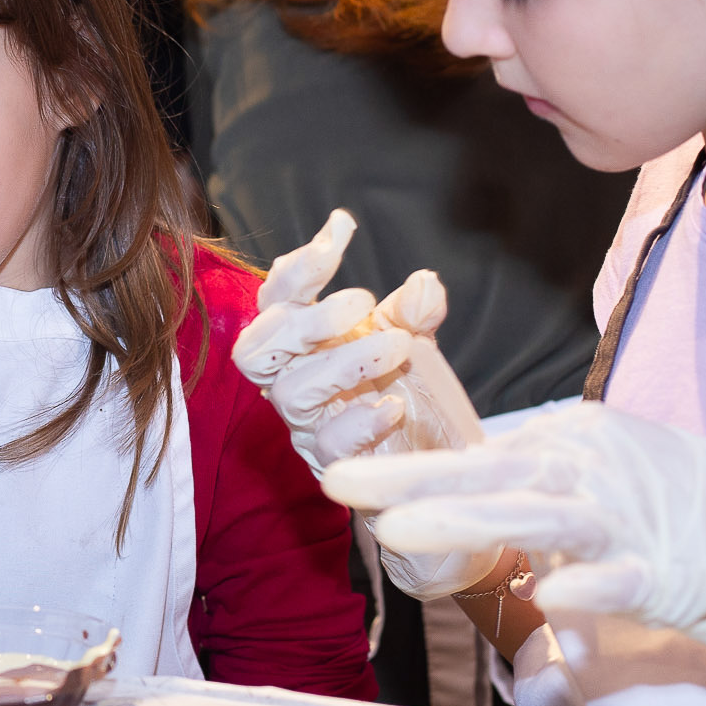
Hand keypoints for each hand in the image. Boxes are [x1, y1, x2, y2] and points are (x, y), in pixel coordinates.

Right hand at [233, 211, 486, 595]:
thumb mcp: (417, 343)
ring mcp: (311, 428)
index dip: (300, 265)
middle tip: (361, 300)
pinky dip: (359, 421)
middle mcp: (297, 383)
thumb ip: (414, 312)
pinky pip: (327, 446)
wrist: (448, 476)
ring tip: (398, 348)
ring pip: (291, 393)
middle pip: (257, 349)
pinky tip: (395, 406)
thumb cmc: (417, 401)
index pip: (278, 299)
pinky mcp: (336, 468)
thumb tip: (422, 283)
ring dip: (342, 362)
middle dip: (301, 320)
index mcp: (306, 344)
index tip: (341, 228)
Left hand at [320, 402, 705, 705]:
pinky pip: (620, 580)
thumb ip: (522, 479)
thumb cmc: (662, 510)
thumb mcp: (588, 472)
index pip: (473, 448)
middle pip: (488, 470)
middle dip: (407, 479)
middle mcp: (591, 468)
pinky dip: (588, 590)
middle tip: (336, 482)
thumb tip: (443, 485)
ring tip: (396, 534)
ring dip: (465, 522)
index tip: (340, 470)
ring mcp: (627, 517)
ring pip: (535, 518)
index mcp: (569, 441)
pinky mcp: (665, 570)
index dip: (406, 462)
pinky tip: (550, 602)